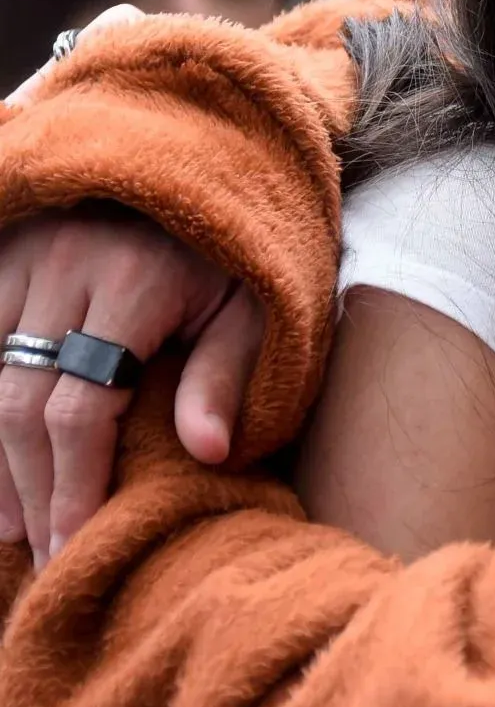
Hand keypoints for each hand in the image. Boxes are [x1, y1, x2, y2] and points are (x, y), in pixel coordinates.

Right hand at [0, 8, 263, 568]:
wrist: (208, 153)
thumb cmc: (239, 246)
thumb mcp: (258, 301)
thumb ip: (229, 370)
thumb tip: (207, 451)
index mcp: (134, 281)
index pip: (79, 408)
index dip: (74, 488)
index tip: (76, 547)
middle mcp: (66, 263)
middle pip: (22, 401)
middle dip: (31, 489)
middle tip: (43, 553)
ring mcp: (25, 250)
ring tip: (8, 525)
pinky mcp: (5, 243)